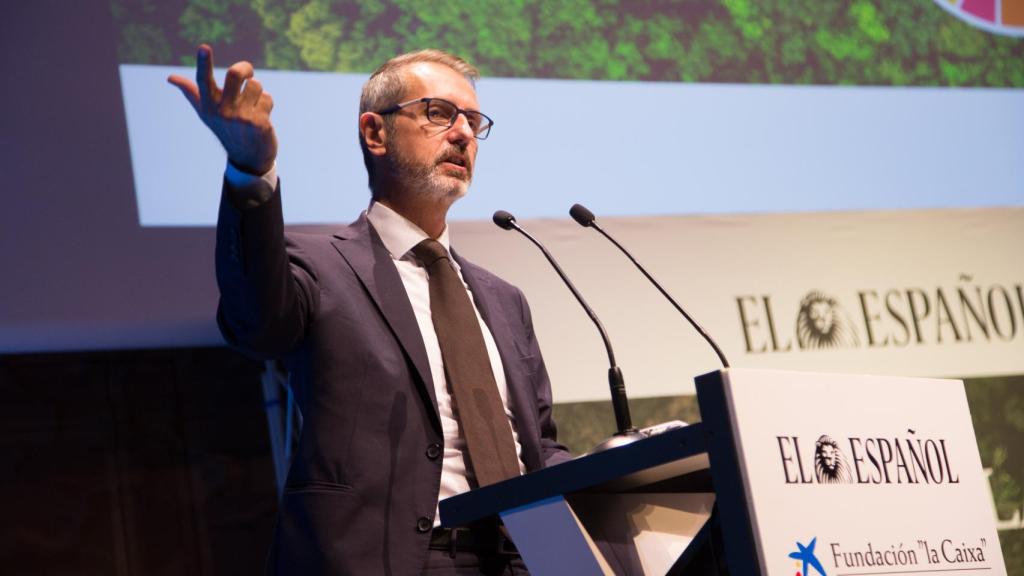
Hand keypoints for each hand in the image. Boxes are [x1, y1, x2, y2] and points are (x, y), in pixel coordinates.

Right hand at [167, 44, 277, 174]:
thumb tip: (170, 78)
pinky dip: (267, 104)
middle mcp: (223, 111)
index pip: (203, 81)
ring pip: (256, 85)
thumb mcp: (207, 113)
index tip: (204, 47)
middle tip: (248, 73)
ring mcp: (242, 118)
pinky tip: (262, 117)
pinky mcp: (259, 123)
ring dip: (258, 92)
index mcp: (208, 106)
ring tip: (253, 106)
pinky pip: (267, 98)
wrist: (249, 158)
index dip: (204, 63)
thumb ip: (191, 93)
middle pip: (236, 73)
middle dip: (246, 68)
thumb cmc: (226, 129)